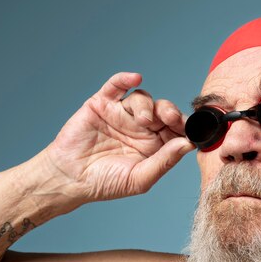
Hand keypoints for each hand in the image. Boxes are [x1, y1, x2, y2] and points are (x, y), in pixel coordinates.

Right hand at [41, 72, 193, 201]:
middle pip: (163, 110)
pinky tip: (135, 78)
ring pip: (143, 99)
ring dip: (147, 106)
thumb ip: (165, 161)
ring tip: (144, 121)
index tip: (190, 129)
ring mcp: (122, 114)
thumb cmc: (105, 182)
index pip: (176, 130)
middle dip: (170, 112)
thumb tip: (189, 145)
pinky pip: (116, 86)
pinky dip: (125, 79)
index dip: (185, 127)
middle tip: (170, 118)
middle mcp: (141, 128)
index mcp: (155, 145)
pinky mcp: (102, 104)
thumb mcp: (140, 178)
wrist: (70, 178)